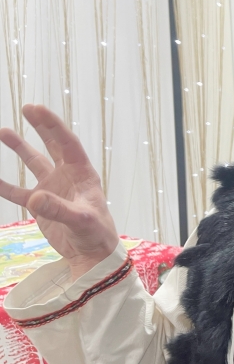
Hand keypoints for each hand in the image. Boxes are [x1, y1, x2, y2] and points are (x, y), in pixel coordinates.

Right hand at [0, 105, 118, 280]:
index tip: (36, 109)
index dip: (53, 126)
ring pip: (34, 163)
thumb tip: (35, 197)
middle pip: (53, 146)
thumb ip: (59, 209)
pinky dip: (2, 185)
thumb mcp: (80, 220)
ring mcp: (53, 189)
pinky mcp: (40, 205)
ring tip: (3, 131)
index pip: (67, 143)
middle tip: (28, 108)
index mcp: (83, 174)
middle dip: (41, 127)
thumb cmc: (95, 234)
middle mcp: (68, 177)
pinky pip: (16, 191)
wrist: (91, 255)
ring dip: (20, 148)